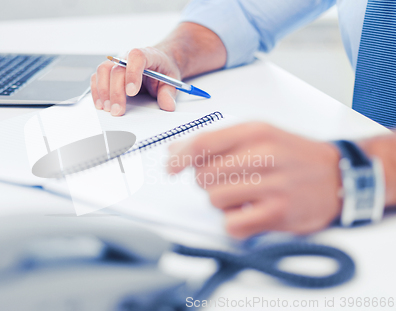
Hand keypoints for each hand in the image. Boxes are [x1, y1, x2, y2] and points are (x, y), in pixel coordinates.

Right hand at [90, 47, 180, 115]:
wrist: (159, 63)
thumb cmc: (163, 70)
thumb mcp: (172, 80)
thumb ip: (169, 93)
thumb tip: (168, 105)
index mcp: (148, 55)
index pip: (137, 57)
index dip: (132, 73)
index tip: (132, 92)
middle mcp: (128, 56)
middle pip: (117, 69)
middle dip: (116, 92)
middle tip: (117, 110)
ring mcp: (117, 62)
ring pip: (103, 70)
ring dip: (103, 91)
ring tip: (108, 108)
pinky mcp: (109, 70)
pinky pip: (97, 76)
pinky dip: (97, 91)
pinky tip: (101, 104)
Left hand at [167, 122, 342, 238]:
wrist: (339, 177)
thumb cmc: (294, 155)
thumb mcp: (260, 134)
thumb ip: (217, 141)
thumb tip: (174, 151)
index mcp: (256, 131)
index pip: (203, 143)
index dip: (179, 158)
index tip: (171, 168)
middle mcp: (265, 155)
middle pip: (203, 175)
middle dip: (206, 181)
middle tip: (224, 180)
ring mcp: (273, 186)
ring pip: (214, 199)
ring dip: (221, 202)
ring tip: (242, 195)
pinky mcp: (278, 214)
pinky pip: (232, 225)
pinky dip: (233, 222)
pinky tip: (248, 212)